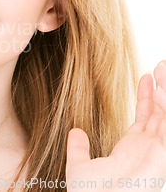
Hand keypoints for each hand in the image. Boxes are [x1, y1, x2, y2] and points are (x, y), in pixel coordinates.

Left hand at [66, 61, 165, 190]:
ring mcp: (156, 152)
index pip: (143, 118)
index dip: (146, 97)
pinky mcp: (161, 155)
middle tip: (159, 65)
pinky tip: (163, 88)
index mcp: (130, 150)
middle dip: (161, 88)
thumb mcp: (80, 167)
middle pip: (159, 112)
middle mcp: (147, 149)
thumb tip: (75, 132)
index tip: (145, 77)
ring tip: (163, 68)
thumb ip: (78, 149)